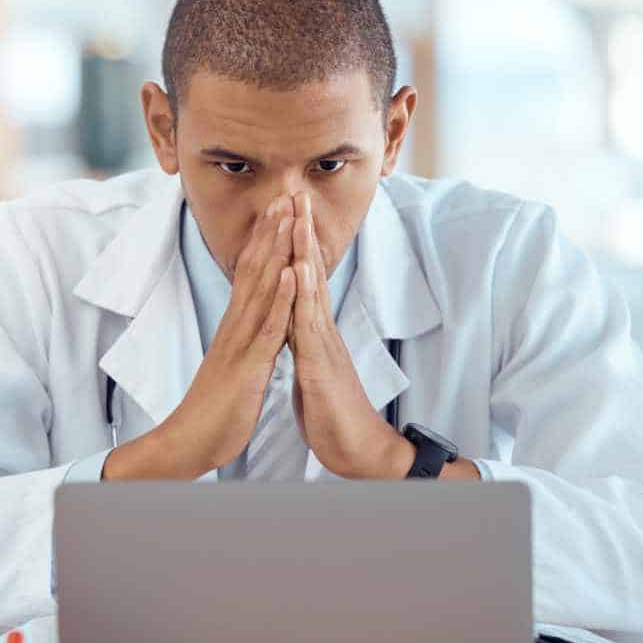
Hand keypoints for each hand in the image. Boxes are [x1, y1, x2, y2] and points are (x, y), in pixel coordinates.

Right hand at [103, 195, 296, 479]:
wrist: (187, 443)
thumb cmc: (213, 410)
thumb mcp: (233, 367)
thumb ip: (244, 343)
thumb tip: (254, 325)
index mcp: (234, 328)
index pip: (250, 275)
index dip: (265, 242)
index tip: (278, 210)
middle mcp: (235, 327)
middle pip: (254, 270)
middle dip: (271, 232)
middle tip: (284, 194)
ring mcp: (239, 344)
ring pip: (260, 288)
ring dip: (276, 250)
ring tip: (288, 216)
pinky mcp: (247, 365)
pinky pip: (267, 328)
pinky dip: (280, 298)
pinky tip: (291, 273)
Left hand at [287, 192, 410, 478]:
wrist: (357, 450)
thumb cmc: (333, 414)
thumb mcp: (311, 370)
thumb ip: (304, 344)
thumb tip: (294, 325)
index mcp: (313, 332)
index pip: (302, 279)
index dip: (294, 245)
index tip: (285, 211)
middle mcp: (321, 330)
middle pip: (310, 271)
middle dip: (301, 231)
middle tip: (295, 191)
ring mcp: (323, 344)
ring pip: (311, 288)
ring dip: (304, 250)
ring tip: (297, 214)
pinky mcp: (320, 364)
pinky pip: (309, 324)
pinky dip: (303, 295)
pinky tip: (298, 269)